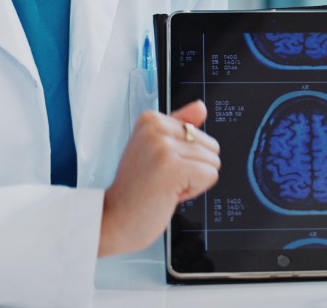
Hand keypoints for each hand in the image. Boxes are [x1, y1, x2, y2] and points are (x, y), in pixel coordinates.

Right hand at [97, 100, 219, 256]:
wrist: (114, 220)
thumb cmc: (135, 190)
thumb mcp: (156, 150)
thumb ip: (179, 127)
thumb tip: (201, 107)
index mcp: (151, 119)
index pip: (198, 133)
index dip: (184, 156)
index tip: (158, 167)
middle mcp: (155, 127)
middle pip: (211, 146)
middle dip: (192, 168)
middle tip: (161, 179)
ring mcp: (163, 147)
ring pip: (213, 162)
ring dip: (192, 181)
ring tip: (164, 185)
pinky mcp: (172, 167)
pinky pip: (210, 176)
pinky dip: (194, 191)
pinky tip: (169, 194)